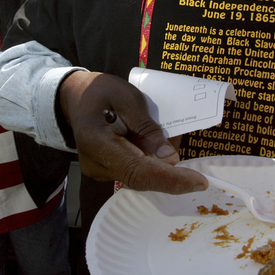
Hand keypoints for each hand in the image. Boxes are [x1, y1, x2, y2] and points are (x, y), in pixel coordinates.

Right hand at [59, 71, 207, 193]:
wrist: (75, 97)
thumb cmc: (100, 91)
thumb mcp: (126, 97)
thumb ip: (147, 127)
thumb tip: (170, 159)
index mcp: (96, 142)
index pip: (137, 171)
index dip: (170, 179)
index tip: (199, 182)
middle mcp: (95, 165)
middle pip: (141, 178)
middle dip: (170, 170)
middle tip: (185, 150)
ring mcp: (99, 171)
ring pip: (140, 176)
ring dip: (161, 162)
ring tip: (169, 138)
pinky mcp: (107, 171)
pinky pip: (136, 171)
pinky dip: (152, 160)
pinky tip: (157, 144)